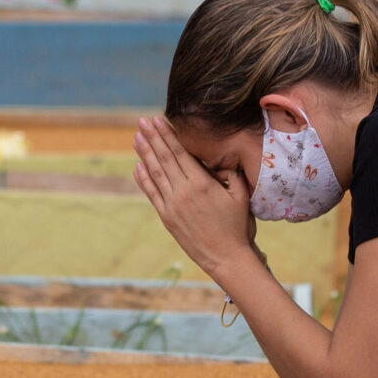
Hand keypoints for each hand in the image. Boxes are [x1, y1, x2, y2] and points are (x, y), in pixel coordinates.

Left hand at [132, 116, 260, 287]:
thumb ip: (229, 174)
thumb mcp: (240, 195)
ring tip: (136, 137)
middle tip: (142, 121)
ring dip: (144, 154)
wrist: (226, 257)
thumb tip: (216, 161)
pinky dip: (143, 179)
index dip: (167, 135)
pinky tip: (138, 166)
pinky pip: (151, 193)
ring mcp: (172, 205)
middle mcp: (183, 192)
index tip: (158, 120)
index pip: (180, 153)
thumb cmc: (237, 226)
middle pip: (164, 158)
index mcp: (201, 184)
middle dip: (152, 138)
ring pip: (154, 173)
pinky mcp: (166, 218)